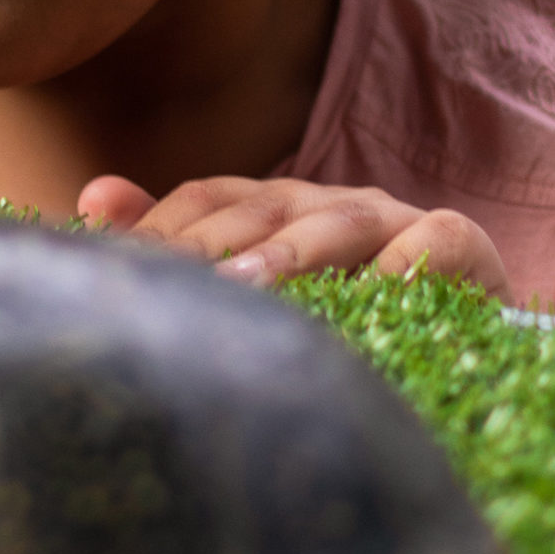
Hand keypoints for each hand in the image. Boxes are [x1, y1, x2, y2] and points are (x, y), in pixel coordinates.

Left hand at [78, 175, 510, 299]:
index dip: (163, 227)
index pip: (209, 199)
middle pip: (263, 208)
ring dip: (291, 251)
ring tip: (248, 286)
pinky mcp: (462, 248)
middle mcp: (330, 202)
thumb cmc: (339, 332)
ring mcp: (395, 221)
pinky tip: (386, 285)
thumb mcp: (257, 299)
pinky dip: (413, 257)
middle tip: (166, 284)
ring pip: (338, 221)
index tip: (118, 267)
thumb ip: (177, 248)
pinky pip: (439, 240)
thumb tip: (93, 200)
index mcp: (277, 208)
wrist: (460, 354)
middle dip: (210, 243)